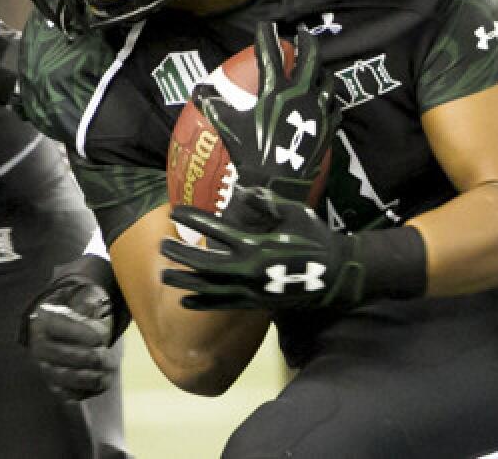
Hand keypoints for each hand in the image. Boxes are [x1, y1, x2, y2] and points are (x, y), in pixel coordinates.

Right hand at [22, 278, 118, 400]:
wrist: (81, 327)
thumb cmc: (87, 309)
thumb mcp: (90, 296)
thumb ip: (90, 300)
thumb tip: (89, 307)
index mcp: (45, 318)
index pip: (56, 325)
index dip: (78, 332)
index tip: (100, 337)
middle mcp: (40, 344)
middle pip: (57, 355)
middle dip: (86, 357)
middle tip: (105, 354)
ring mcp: (46, 366)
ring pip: (61, 378)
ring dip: (88, 376)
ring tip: (109, 368)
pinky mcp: (57, 385)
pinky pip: (68, 395)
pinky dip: (86, 390)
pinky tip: (103, 380)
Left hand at [161, 186, 367, 310]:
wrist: (333, 272)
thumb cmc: (315, 238)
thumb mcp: (295, 212)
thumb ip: (266, 203)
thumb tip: (241, 192)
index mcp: (255, 242)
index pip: (214, 229)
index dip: (193, 219)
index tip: (176, 211)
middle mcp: (246, 267)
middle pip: (202, 262)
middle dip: (180, 253)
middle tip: (163, 245)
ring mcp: (248, 288)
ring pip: (207, 287)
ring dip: (183, 280)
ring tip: (164, 274)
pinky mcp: (253, 302)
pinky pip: (221, 305)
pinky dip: (201, 303)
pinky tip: (184, 301)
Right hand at [193, 22, 337, 202]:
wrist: (276, 183)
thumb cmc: (249, 153)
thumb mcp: (228, 127)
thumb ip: (214, 105)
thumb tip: (198, 90)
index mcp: (276, 91)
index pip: (270, 55)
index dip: (267, 37)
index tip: (266, 26)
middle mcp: (302, 95)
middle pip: (311, 59)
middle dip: (308, 42)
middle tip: (304, 34)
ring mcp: (319, 110)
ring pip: (327, 81)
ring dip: (321, 72)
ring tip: (317, 70)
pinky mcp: (329, 127)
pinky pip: (335, 108)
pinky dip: (331, 101)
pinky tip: (327, 102)